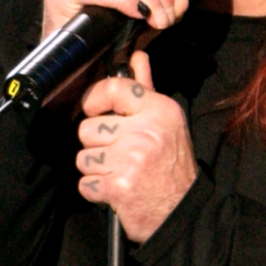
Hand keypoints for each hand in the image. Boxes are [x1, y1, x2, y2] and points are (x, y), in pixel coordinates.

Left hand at [76, 51, 196, 242]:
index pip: (113, 89)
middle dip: (97, 144)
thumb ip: (147, 89)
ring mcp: (132, 159)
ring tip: (120, 172)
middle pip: (88, 128)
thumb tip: (137, 56)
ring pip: (84, 157)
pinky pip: (85, 183)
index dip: (95, 99)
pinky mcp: (118, 186)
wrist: (182, 209)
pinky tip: (116, 189)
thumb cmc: (172, 164)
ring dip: (96, 169)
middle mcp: (147, 131)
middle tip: (120, 154)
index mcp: (160, 110)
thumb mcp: (167, 122)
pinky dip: (96, 190)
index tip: (96, 110)